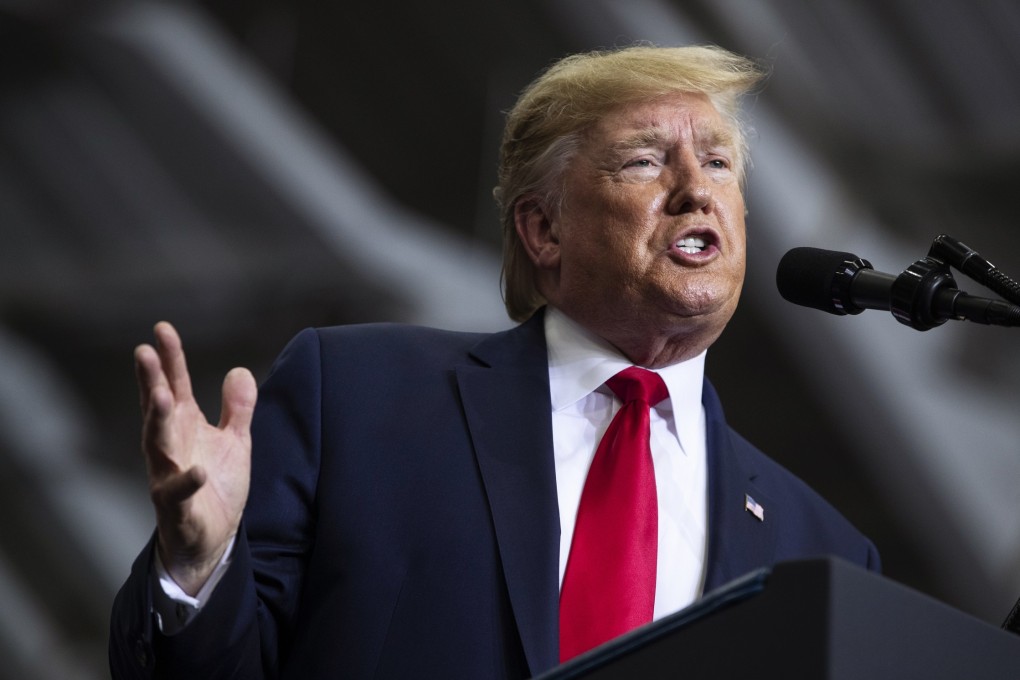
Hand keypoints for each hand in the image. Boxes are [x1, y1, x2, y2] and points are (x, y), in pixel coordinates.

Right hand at [135, 322, 256, 594]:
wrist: (210, 539)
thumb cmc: (214, 487)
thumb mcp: (233, 442)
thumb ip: (237, 409)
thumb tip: (240, 371)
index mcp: (183, 427)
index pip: (174, 386)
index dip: (169, 359)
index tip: (161, 329)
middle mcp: (169, 447)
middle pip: (158, 409)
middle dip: (151, 381)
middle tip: (144, 352)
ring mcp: (168, 476)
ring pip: (158, 445)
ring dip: (158, 420)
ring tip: (163, 396)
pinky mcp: (178, 507)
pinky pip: (179, 493)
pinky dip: (187, 482)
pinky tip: (198, 471)